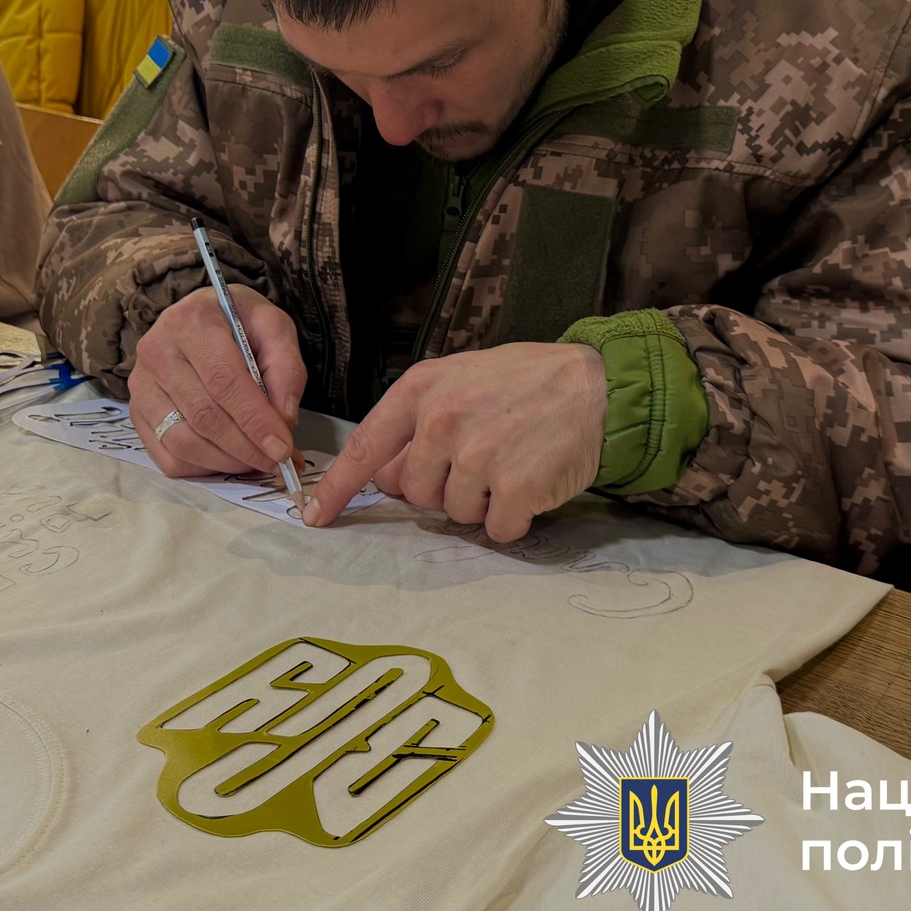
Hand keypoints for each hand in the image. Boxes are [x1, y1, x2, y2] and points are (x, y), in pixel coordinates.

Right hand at [128, 285, 307, 477]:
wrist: (199, 316)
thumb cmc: (239, 322)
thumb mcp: (274, 327)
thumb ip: (286, 369)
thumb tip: (283, 420)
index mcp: (193, 322)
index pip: (224, 381)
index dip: (254, 420)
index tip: (282, 448)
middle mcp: (157, 351)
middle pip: (203, 415)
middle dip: (245, 447)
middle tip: (277, 461)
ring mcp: (141, 384)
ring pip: (182, 441)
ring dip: (225, 461)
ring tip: (256, 460)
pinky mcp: (136, 411)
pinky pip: (166, 455)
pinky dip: (202, 467)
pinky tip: (227, 458)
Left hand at [307, 343, 605, 540]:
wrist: (596, 384)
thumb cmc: (524, 381)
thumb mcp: (459, 381)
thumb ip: (415, 425)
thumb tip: (383, 477)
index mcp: (421, 390)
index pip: (365, 448)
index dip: (337, 487)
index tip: (315, 515)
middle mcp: (442, 421)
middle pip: (413, 492)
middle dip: (442, 488)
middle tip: (480, 459)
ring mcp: (478, 456)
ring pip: (455, 513)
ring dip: (481, 502)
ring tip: (511, 462)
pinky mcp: (515, 488)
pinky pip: (495, 529)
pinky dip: (512, 518)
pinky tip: (530, 484)